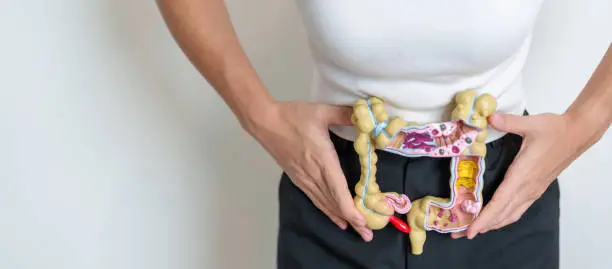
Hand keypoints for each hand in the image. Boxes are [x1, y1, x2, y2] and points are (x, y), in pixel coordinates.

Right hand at [247, 101, 372, 240]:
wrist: (265, 122)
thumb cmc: (293, 116)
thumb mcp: (322, 111)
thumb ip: (344, 114)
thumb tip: (364, 115)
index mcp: (323, 160)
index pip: (339, 191)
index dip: (351, 210)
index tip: (363, 222)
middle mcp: (314, 174)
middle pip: (335, 203)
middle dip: (352, 220)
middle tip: (367, 235)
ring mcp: (305, 178)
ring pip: (325, 203)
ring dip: (340, 218)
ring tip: (355, 230)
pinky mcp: (298, 178)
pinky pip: (315, 199)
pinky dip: (327, 210)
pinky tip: (335, 218)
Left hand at [452, 112, 581, 238]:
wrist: (576, 134)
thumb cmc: (554, 129)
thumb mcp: (531, 123)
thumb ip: (509, 122)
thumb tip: (489, 117)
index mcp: (522, 175)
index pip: (500, 203)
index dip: (484, 218)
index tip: (471, 230)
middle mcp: (527, 187)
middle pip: (502, 214)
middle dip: (481, 226)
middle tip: (459, 234)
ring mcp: (533, 190)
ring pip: (511, 214)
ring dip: (492, 224)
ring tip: (474, 230)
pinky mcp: (536, 188)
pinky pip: (518, 209)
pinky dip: (504, 217)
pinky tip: (495, 219)